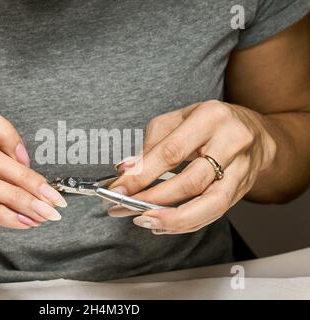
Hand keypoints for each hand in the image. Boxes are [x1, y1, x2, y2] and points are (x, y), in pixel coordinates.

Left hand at [109, 100, 276, 234]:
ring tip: (145, 221)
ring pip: (210, 204)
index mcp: (211, 117)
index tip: (118, 188)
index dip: (142, 174)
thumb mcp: (177, 120)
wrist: (254, 131)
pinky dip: (187, 223)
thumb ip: (151, 144)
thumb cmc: (209, 123)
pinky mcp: (243, 190)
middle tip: (125, 207)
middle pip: (191, 181)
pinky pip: (215, 213)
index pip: (171, 152)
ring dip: (174, 219)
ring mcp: (242, 169)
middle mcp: (232, 142)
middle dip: (154, 199)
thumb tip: (125, 170)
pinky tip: (164, 224)